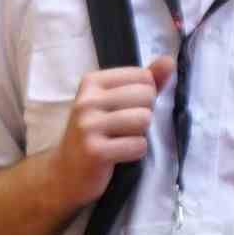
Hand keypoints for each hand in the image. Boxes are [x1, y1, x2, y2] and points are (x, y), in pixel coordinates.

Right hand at [47, 59, 170, 214]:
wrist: (64, 173)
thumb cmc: (95, 135)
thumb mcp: (115, 102)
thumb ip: (144, 81)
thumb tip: (169, 61)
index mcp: (92, 82)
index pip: (143, 77)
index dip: (145, 96)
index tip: (125, 110)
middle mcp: (87, 101)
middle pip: (146, 96)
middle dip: (144, 114)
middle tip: (124, 129)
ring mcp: (88, 127)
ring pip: (144, 119)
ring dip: (140, 134)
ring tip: (122, 140)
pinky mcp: (94, 151)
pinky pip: (138, 145)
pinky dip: (135, 152)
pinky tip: (120, 155)